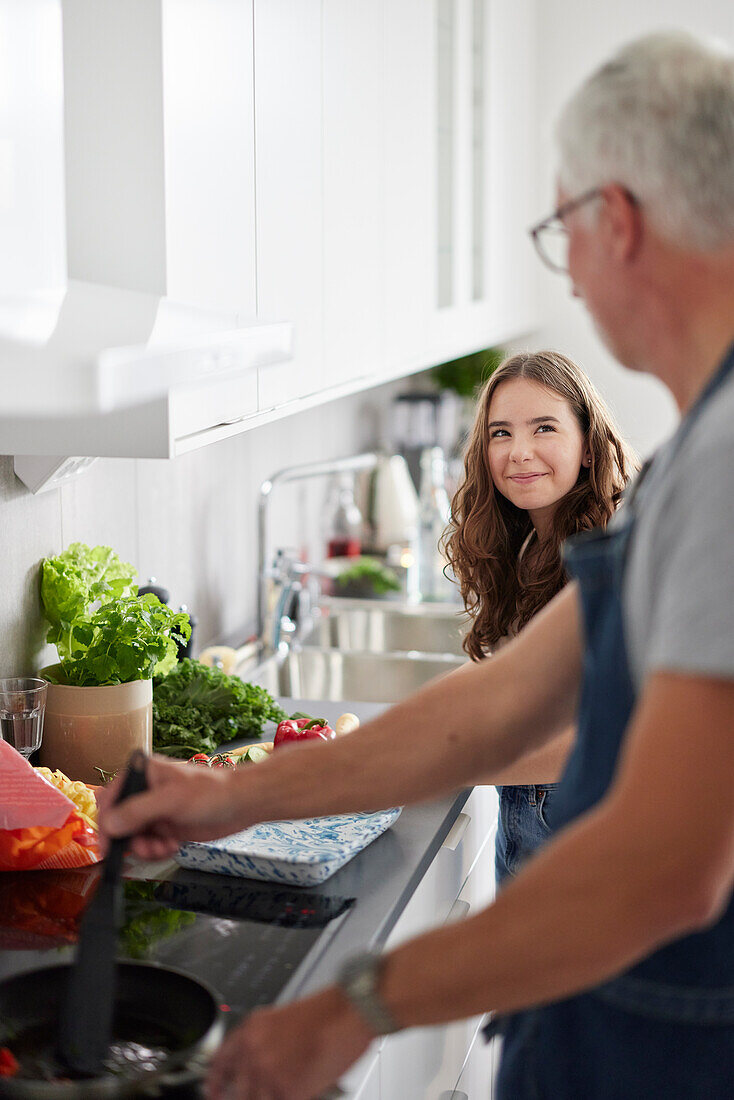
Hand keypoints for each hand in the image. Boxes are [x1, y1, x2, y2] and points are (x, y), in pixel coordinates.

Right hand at [97, 754, 245, 858]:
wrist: (242, 803)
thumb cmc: (213, 791)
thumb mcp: (172, 799)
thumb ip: (138, 811)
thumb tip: (109, 824)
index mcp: (143, 774)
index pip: (110, 800)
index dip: (107, 824)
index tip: (110, 846)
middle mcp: (146, 792)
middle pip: (119, 822)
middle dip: (129, 840)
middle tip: (145, 849)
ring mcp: (156, 810)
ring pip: (133, 837)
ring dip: (144, 848)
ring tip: (163, 848)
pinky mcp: (166, 826)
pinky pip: (149, 844)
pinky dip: (156, 851)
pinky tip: (172, 846)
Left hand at [205, 987, 373, 1099]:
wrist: (349, 1012)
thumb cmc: (327, 1012)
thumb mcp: (284, 1019)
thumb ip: (265, 1041)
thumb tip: (261, 1064)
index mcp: (251, 1029)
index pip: (220, 1061)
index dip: (215, 1081)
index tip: (213, 1091)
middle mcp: (254, 1052)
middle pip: (236, 1091)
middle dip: (245, 1097)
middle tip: (261, 1093)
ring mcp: (268, 1074)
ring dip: (270, 1097)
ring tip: (288, 1087)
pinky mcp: (287, 1092)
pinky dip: (292, 1099)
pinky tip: (302, 1092)